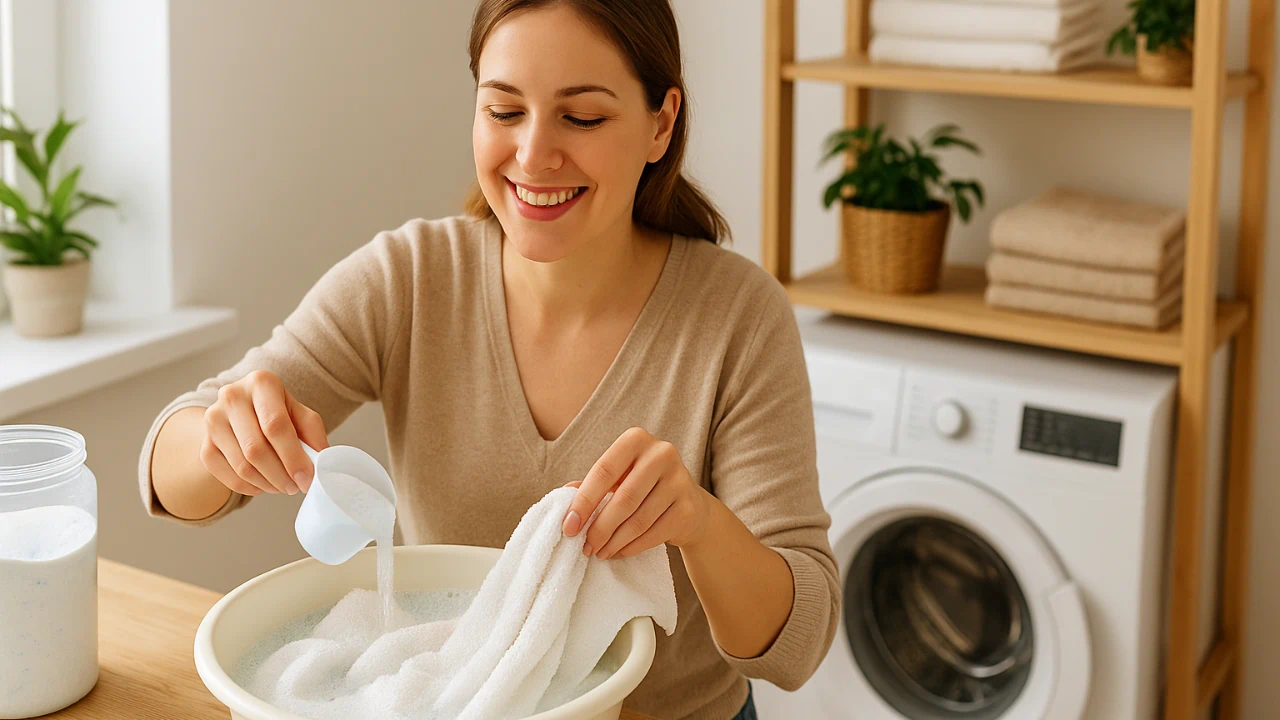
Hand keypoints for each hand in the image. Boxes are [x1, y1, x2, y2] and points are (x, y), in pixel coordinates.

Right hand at [201, 369, 328, 496]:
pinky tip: (263, 485)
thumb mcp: (300, 413)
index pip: (276, 425)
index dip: (293, 457)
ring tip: (282, 486)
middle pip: (256, 449)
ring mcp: (213, 420)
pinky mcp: (205, 444)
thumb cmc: (277, 411)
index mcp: (261, 383)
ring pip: (242, 465)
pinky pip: (227, 476)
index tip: (306, 479)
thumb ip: (313, 434)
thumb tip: (320, 463)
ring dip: (267, 484)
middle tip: (295, 487)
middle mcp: (231, 397)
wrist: (243, 411)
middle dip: (280, 475)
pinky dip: (249, 487)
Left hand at [561, 427, 710, 559]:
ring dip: (614, 541)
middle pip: (623, 498)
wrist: (688, 503)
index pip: (604, 471)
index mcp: (637, 439)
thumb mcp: (618, 477)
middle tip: (585, 546)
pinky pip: (654, 533)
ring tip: (599, 552)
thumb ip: (592, 484)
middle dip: (599, 528)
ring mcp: (679, 480)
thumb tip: (564, 498)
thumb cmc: (642, 486)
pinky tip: (619, 551)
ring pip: (639, 519)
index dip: (583, 502)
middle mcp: (661, 454)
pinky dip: (632, 547)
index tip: (569, 527)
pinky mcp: (689, 507)